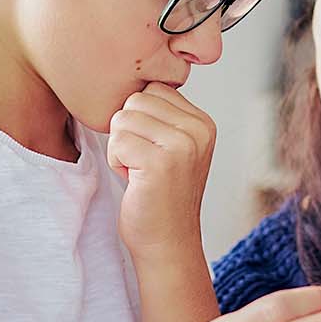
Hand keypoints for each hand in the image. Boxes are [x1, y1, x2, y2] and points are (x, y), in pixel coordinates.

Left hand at [107, 83, 214, 261]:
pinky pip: (117, 141)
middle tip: (143, 163)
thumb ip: (162, 116)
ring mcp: (182, 146)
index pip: (153, 90)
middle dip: (128, 131)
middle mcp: (199, 130)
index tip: (153, 151)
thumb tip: (130, 77)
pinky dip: (116, 162)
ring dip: (120, 147)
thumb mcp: (173, 148)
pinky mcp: (160, 163)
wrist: (168, 244)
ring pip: (123, 118)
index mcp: (203, 123)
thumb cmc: (160, 196)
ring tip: (140, 172)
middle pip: (136, 100)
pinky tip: (135, 181)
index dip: (141, 120)